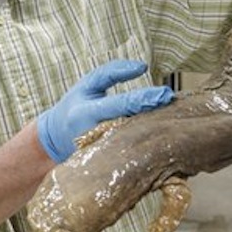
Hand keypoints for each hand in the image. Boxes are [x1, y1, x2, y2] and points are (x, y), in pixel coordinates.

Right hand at [37, 60, 173, 162]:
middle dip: (156, 116)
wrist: (55, 139)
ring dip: (155, 130)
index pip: (121, 104)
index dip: (144, 100)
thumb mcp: (87, 84)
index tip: (165, 94)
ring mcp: (103, 152)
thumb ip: (112, 72)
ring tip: (174, 118)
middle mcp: (96, 134)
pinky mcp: (109, 164)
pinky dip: (148, 143)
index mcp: (88, 112)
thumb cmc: (75, 107)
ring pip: (135, 142)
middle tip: (176, 105)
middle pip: (133, 125)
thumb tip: (142, 66)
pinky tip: (162, 135)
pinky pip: (132, 153)